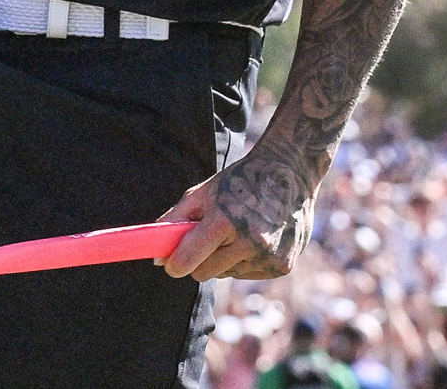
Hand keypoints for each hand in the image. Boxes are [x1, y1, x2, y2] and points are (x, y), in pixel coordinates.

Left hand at [157, 145, 316, 280]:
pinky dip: (246, 262)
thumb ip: (174, 223)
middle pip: (204, 273)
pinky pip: (248, 274)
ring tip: (239, 230)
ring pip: (226, 274)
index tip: (171, 263)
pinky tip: (257, 237)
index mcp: (224, 221)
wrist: (290, 171)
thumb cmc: (239, 181)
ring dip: (225, 259)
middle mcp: (249, 242)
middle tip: (208, 238)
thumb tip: (156, 259)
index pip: (187, 260)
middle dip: (199, 260)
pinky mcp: (282, 266)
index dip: (175, 264)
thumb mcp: (203, 193)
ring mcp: (268, 256)